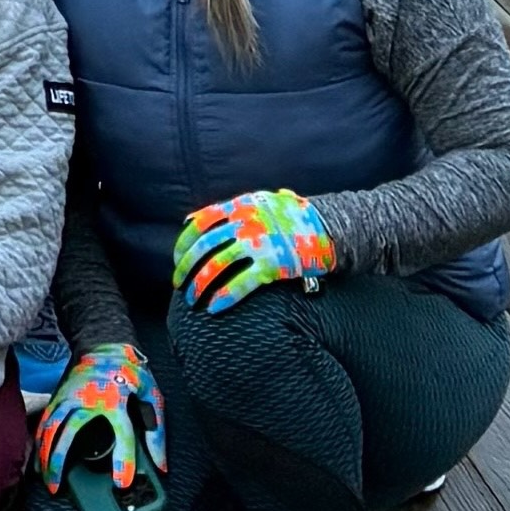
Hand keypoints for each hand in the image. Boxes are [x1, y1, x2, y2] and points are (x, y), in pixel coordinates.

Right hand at [34, 344, 164, 495]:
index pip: (122, 435)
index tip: (122, 483)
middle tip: (59, 490)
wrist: (105, 343)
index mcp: (116, 400)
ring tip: (46, 480)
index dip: (123, 460)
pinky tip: (39, 459)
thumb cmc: (131, 372)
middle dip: (61, 464)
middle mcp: (87, 400)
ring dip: (45, 456)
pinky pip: (44, 422)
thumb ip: (156, 431)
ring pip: (49, 429)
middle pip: (68, 434)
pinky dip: (39, 442)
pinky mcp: (58, 397)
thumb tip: (160, 464)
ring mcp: (68, 397)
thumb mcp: (152, 396)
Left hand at [173, 189, 339, 311]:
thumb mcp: (265, 202)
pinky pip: (240, 284)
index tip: (178, 257)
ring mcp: (257, 243)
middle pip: (203, 247)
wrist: (332, 226)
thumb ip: (239, 209)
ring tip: (193, 301)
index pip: (200, 222)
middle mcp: (245, 222)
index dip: (184, 242)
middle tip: (179, 284)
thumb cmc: (297, 217)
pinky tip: (214, 308)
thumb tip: (205, 219)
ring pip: (216, 267)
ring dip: (200, 286)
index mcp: (241, 205)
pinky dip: (224, 297)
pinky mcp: (271, 264)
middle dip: (187, 267)